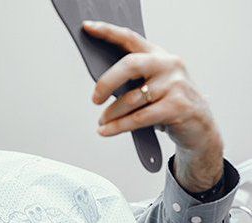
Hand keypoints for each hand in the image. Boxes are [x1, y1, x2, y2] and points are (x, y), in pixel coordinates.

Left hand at [83, 20, 223, 190]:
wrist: (200, 126)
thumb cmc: (171, 104)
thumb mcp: (154, 86)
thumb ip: (134, 80)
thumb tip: (101, 87)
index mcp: (159, 55)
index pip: (130, 38)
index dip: (108, 32)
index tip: (87, 27)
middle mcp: (168, 65)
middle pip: (129, 65)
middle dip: (106, 82)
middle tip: (95, 99)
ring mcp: (175, 85)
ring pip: (131, 98)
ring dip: (111, 114)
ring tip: (102, 122)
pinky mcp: (177, 107)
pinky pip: (138, 118)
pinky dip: (118, 126)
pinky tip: (106, 131)